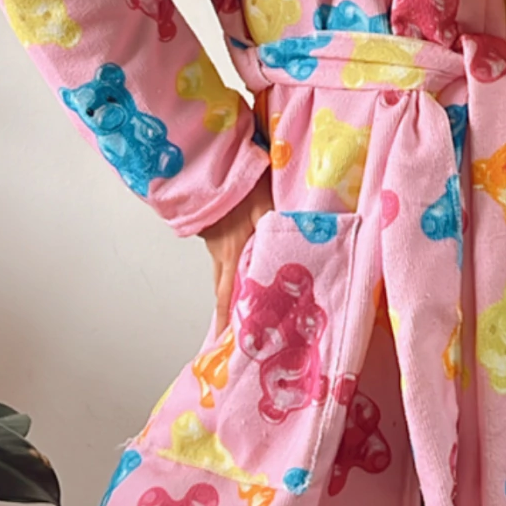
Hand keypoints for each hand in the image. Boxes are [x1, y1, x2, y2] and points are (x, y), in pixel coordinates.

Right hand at [198, 169, 274, 335]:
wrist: (209, 159)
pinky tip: (242, 268)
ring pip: (223, 274)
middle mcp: (220, 253)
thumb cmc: (238, 181)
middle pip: (223, 291)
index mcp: (232, 253)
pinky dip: (231, 269)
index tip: (226, 346)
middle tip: (232, 338)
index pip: (229, 297)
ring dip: (230, 292)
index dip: (228, 322)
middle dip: (227, 315)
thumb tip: (296, 252)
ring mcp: (215, 242)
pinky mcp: (215, 230)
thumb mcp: (265, 206)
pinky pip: (223, 257)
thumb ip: (279, 230)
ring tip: (240, 310)